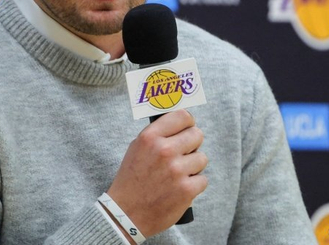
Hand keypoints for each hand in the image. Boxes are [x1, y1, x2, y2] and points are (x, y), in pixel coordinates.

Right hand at [106, 110, 208, 237]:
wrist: (126, 213)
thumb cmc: (132, 179)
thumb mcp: (136, 148)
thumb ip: (157, 134)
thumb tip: (179, 123)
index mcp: (150, 137)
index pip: (183, 116)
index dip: (188, 123)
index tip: (187, 129)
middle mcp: (164, 150)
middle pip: (197, 135)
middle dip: (192, 145)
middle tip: (183, 154)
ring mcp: (176, 170)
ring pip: (202, 158)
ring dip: (193, 166)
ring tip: (179, 174)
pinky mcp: (186, 190)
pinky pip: (203, 179)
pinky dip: (194, 185)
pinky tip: (180, 188)